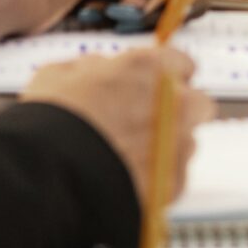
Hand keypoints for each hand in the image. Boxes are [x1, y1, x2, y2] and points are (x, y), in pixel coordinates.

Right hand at [21, 45, 214, 199]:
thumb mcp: (58, 75)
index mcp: (149, 69)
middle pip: (198, 103)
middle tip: (148, 124)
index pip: (181, 63)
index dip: (165, 77)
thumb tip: (100, 69)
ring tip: (128, 159)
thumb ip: (91, 68)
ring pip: (186, 143)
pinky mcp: (173, 184)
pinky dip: (156, 180)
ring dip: (167, 147)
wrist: (49, 179)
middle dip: (179, 111)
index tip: (153, 88)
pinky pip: (173, 178)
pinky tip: (126, 182)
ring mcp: (177, 144)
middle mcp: (174, 102)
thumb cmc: (49, 124)